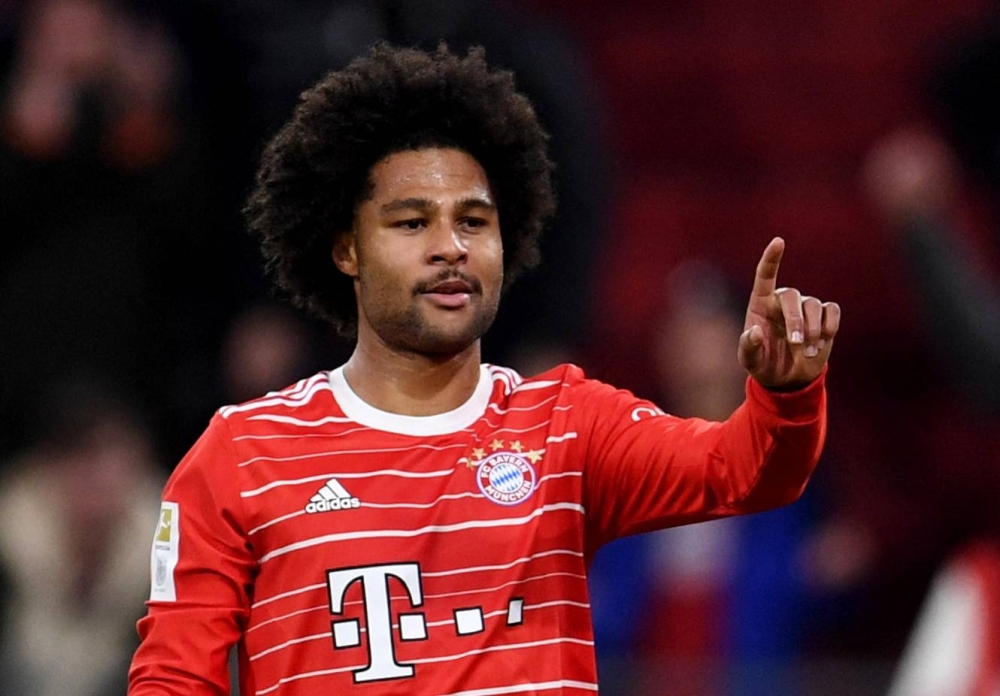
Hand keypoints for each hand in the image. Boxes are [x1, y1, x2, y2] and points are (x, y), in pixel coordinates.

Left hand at [738, 238, 839, 389]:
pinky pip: (832, 311)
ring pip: (814, 305)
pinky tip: (821, 343)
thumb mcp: (750, 361)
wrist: (787, 378)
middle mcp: (782, 301)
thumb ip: (748, 347)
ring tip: (806, 352)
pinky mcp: (823, 316)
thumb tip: (755, 331)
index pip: (765, 275)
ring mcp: (804, 307)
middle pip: (792, 295)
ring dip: (812, 330)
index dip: (771, 258)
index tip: (779, 241)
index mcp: (760, 304)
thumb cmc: (763, 364)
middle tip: (797, 344)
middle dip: (796, 320)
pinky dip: (829, 327)